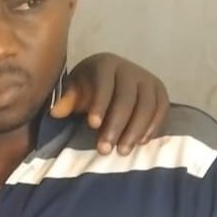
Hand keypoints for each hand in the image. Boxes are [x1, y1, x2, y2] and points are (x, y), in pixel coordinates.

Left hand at [51, 52, 168, 154]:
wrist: (109, 78)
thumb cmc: (87, 87)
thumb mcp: (74, 91)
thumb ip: (66, 101)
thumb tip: (55, 112)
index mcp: (106, 64)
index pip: (104, 84)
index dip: (99, 105)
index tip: (92, 126)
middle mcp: (130, 69)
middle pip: (126, 99)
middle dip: (116, 125)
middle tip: (105, 150)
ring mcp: (148, 79)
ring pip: (146, 106)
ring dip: (135, 131)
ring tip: (122, 151)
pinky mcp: (160, 91)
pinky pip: (162, 109)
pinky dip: (153, 126)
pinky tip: (141, 143)